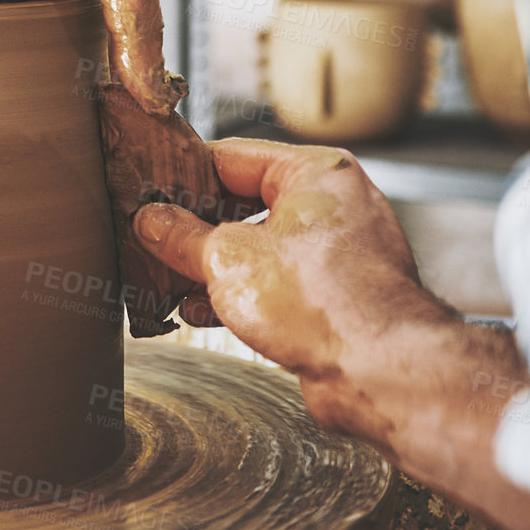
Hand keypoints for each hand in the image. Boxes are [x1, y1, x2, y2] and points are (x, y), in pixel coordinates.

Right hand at [132, 139, 449, 434]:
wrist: (380, 372)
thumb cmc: (324, 302)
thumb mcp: (227, 260)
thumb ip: (181, 236)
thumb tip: (151, 220)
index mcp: (316, 172)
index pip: (231, 157)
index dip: (184, 176)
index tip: (149, 193)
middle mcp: (334, 204)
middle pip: (245, 203)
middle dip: (196, 228)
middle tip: (153, 239)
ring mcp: (338, 251)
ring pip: (259, 246)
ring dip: (212, 266)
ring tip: (168, 280)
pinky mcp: (337, 294)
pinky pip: (277, 280)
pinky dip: (239, 291)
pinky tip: (200, 310)